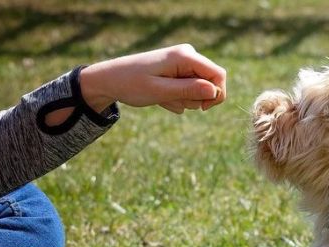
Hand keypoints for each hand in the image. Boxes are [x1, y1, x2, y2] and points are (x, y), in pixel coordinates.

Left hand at [79, 44, 227, 113]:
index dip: (217, 94)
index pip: (218, 74)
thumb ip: (188, 90)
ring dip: (185, 99)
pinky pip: (190, 90)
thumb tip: (214, 91)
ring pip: (200, 89)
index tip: (203, 109)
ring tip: (163, 98)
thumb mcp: (160, 91)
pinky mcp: (179, 71)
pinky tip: (161, 96)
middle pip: (210, 83)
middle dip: (196, 98)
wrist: (110, 80)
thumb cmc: (131, 84)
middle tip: (172, 100)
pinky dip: (177, 98)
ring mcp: (184, 63)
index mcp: (185, 55)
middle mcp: (188, 55)